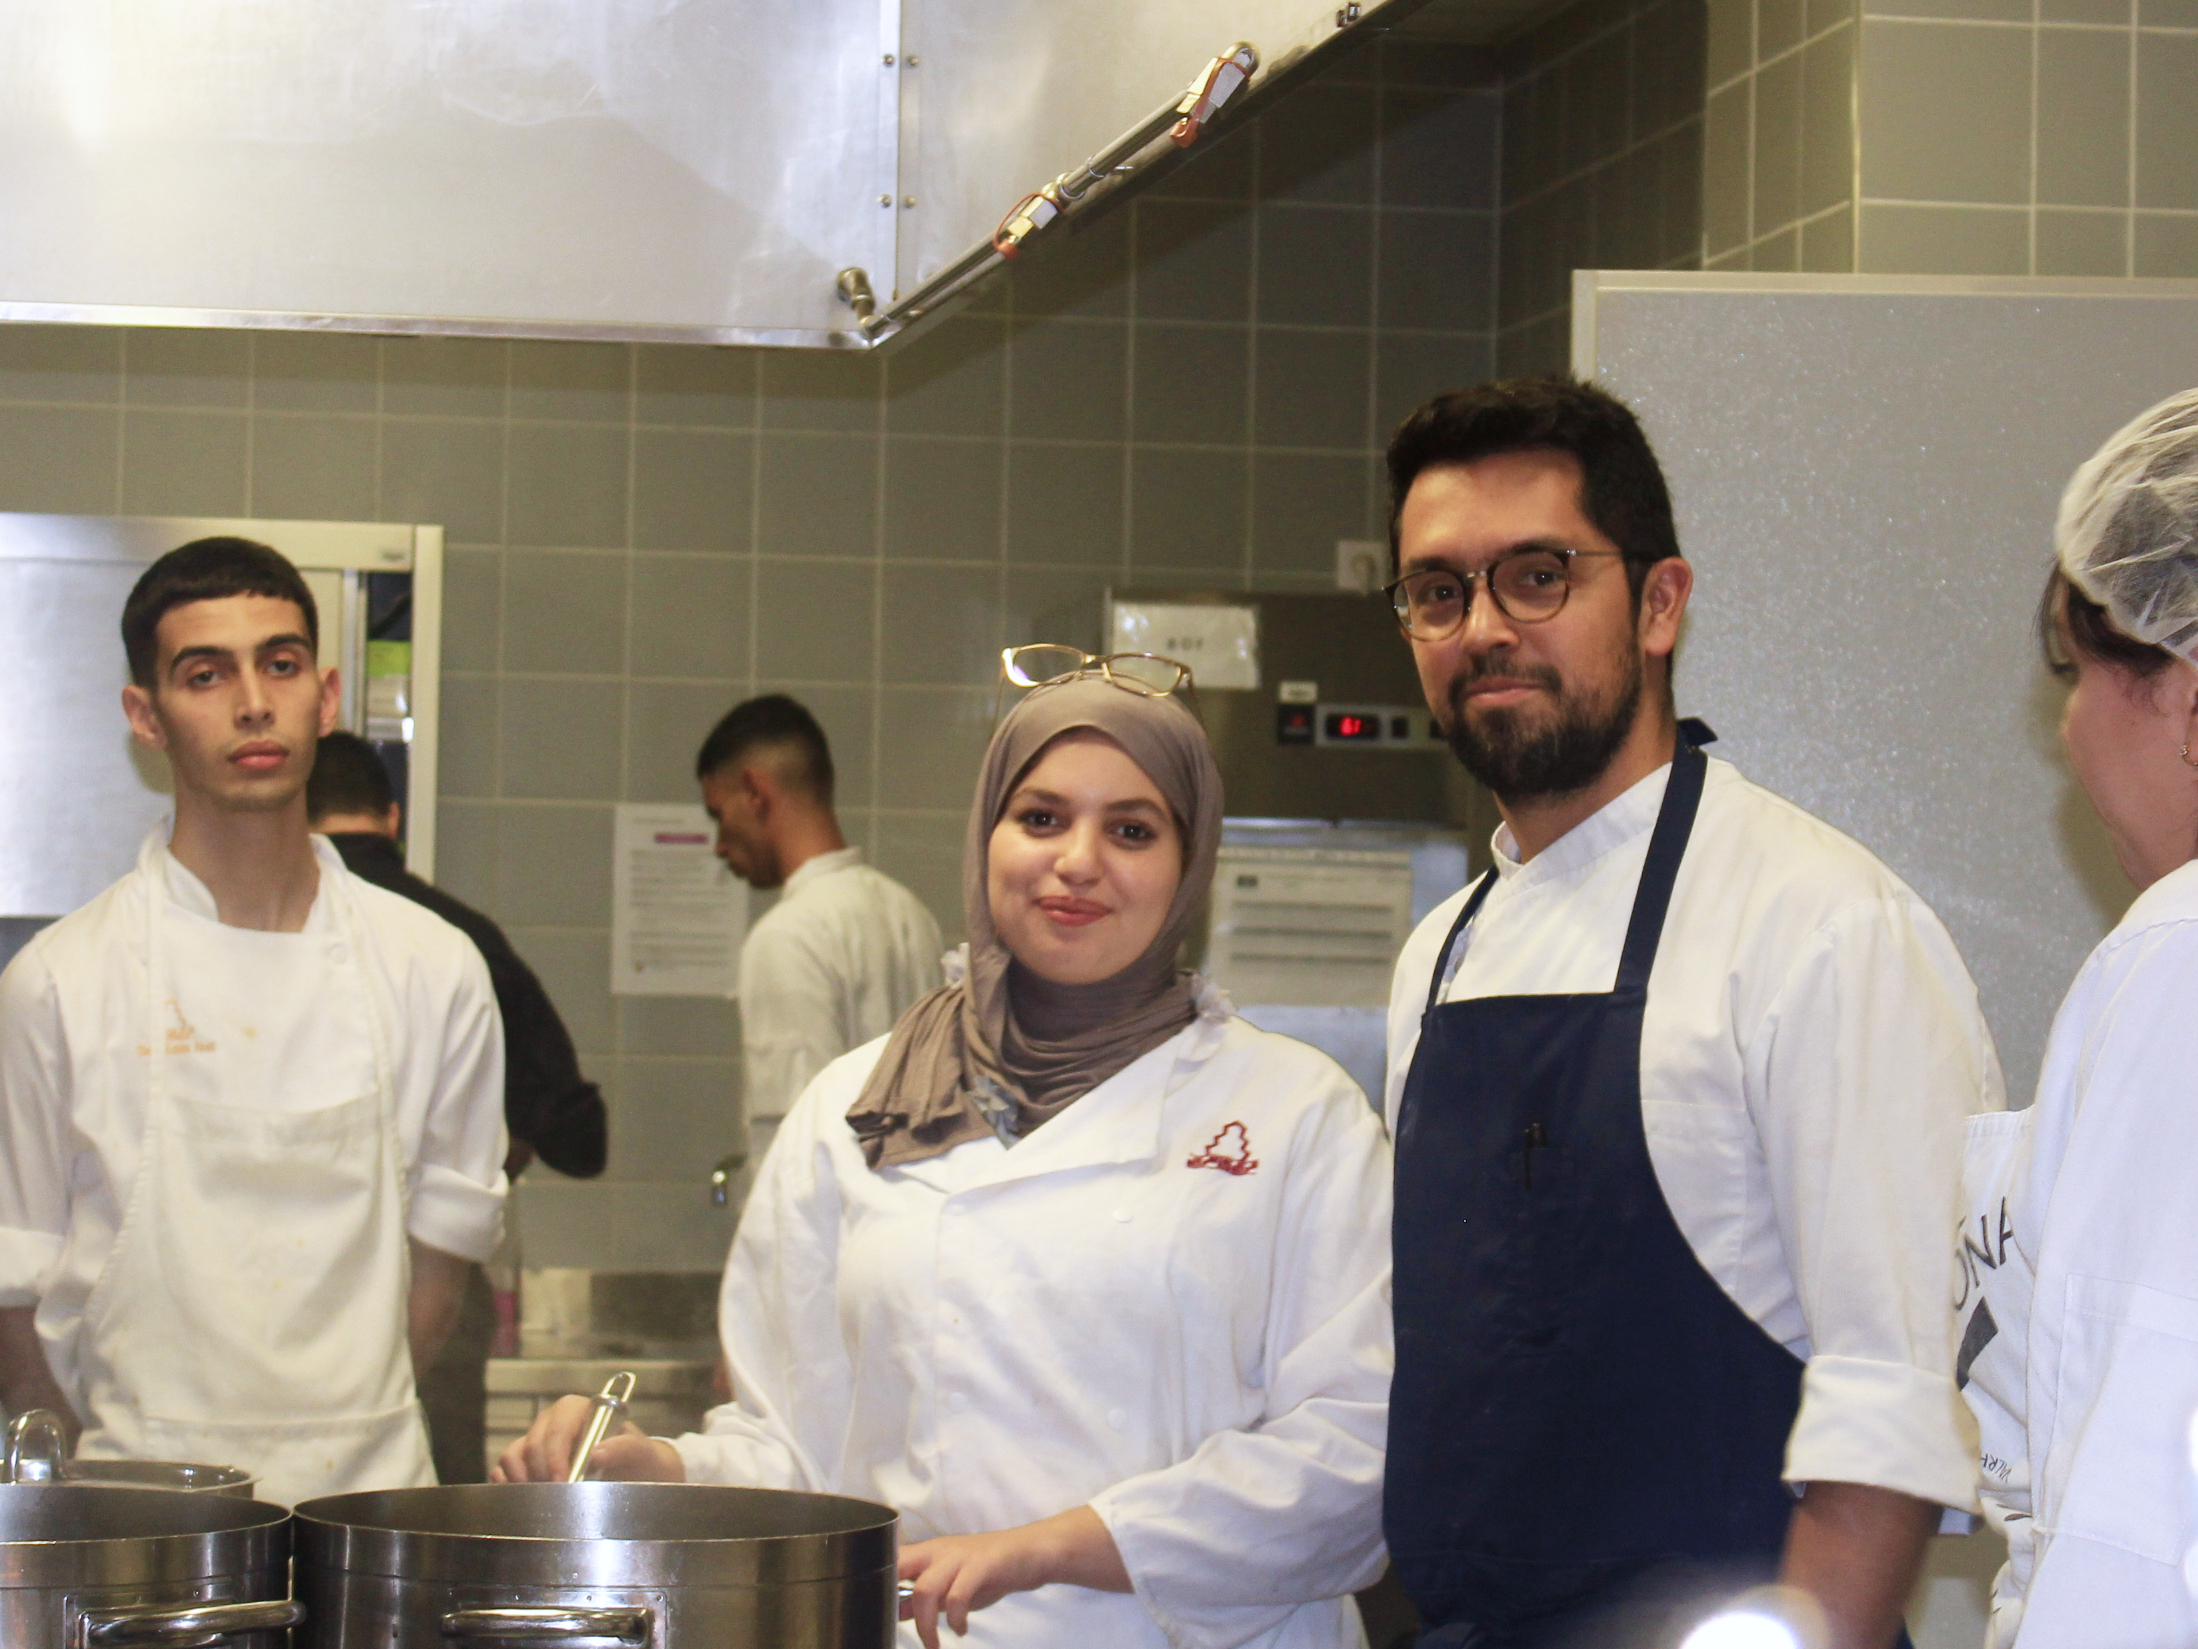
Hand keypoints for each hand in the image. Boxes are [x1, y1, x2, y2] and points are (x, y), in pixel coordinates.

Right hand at [489, 1394, 684, 1483]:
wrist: (634, 1476)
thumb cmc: (638, 1460)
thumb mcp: (641, 1453)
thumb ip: (625, 1448)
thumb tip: (596, 1453)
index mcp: (579, 1410)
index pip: (558, 1428)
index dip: (556, 1456)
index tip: (563, 1482)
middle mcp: (553, 1422)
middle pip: (532, 1444)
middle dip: (542, 1473)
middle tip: (555, 1498)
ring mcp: (535, 1441)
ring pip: (512, 1455)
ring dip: (522, 1480)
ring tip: (540, 1500)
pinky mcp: (524, 1462)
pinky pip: (502, 1469)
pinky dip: (506, 1483)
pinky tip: (522, 1497)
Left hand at [897, 1506, 1128, 1647]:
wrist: (1032, 1552)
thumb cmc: (989, 1569)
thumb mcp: (951, 1583)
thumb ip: (921, 1596)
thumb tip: (891, 1609)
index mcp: (928, 1553)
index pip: (891, 1559)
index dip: (877, 1581)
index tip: (875, 1612)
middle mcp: (939, 1550)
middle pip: (900, 1569)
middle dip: (892, 1601)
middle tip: (896, 1631)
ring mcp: (961, 1556)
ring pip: (925, 1587)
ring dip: (925, 1624)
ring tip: (934, 1644)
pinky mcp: (983, 1565)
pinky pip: (959, 1594)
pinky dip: (956, 1618)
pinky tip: (962, 1629)